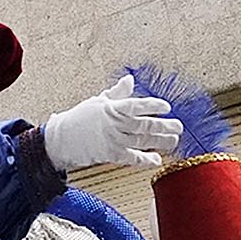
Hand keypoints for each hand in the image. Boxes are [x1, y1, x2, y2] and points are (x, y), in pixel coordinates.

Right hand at [42, 77, 183, 170]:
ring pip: (142, 140)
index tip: (166, 107)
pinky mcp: (111, 154)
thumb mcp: (98, 101)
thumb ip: (117, 93)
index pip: (138, 105)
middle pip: (145, 124)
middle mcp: (116, 124)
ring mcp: (114, 140)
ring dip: (160, 141)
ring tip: (173, 140)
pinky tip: (156, 159)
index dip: (154, 106)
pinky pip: (132, 158)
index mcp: (113, 108)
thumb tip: (130, 80)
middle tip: (178, 126)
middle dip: (164, 125)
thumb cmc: (80, 119)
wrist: (62, 139)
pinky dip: (145, 159)